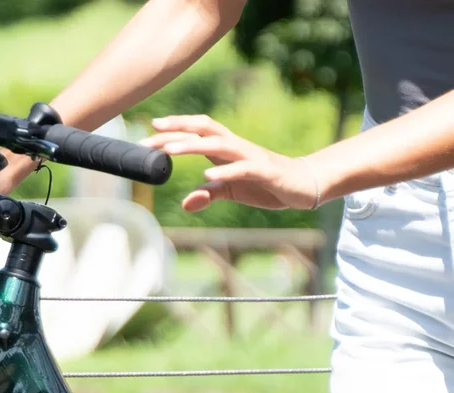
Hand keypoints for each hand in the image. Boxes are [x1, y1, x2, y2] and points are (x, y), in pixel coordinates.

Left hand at [143, 115, 322, 211]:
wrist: (303, 185)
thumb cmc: (267, 184)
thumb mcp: (233, 191)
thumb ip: (210, 194)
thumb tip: (185, 204)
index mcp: (227, 149)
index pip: (198, 131)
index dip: (176, 128)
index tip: (151, 129)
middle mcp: (236, 147)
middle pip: (203, 130)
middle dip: (176, 131)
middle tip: (150, 136)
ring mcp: (251, 157)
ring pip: (218, 145)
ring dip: (193, 146)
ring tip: (171, 150)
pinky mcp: (265, 172)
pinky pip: (242, 169)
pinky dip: (225, 171)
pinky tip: (208, 176)